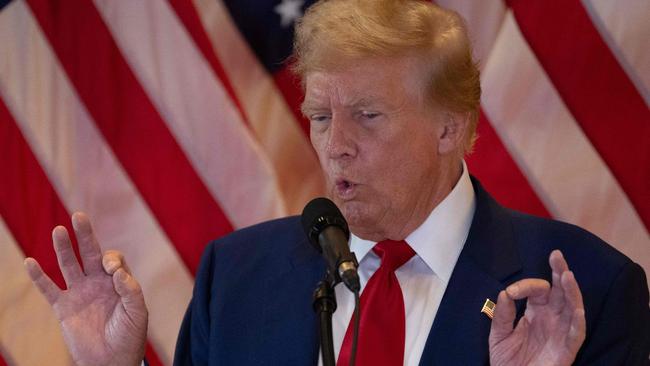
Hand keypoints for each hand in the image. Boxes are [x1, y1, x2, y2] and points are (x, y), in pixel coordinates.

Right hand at [24, 212, 147, 365]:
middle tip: (79, 216)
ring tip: (58, 230)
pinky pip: (49, 289)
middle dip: (86, 235)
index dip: (111, 259)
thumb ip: (131, 290)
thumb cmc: (129, 336)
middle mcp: (98, 283)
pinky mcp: (64, 307)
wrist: (112, 361)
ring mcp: (80, 293)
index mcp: (118, 282)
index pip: (113, 260)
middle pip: (90, 253)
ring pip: (69, 265)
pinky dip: (39, 277)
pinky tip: (30, 262)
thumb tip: (117, 271)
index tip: (110, 270)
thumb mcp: (138, 312)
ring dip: (63, 249)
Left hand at [489, 250, 585, 365]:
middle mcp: (551, 318)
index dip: (526, 286)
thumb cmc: (507, 360)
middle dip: (559, 272)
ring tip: (567, 276)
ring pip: (572, 308)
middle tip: (557, 256)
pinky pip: (576, 334)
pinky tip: (578, 310)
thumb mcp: (498, 334)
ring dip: (571, 292)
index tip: (512, 292)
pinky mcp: (566, 349)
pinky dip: (578, 322)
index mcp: (535, 311)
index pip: (537, 290)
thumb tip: (505, 293)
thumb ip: (502, 314)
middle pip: (560, 291)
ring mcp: (560, 332)